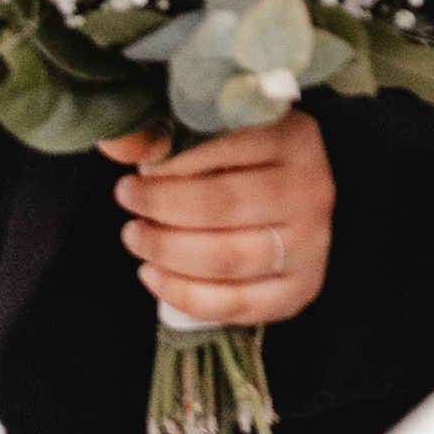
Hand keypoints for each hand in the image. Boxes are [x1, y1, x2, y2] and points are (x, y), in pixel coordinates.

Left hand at [100, 110, 333, 325]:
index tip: (138, 170)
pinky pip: (237, 305)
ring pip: (228, 259)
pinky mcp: (300, 290)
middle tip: (127, 200)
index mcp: (297, 140)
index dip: (174, 164)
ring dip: (167, 252)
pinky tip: (153, 276)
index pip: (229, 149)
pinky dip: (186, 295)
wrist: (298, 197)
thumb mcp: (225, 128)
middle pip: (224, 207)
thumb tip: (122, 145)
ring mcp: (310, 247)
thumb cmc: (251, 158)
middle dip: (162, 207)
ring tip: (134, 237)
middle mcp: (311, 193)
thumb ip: (174, 132)